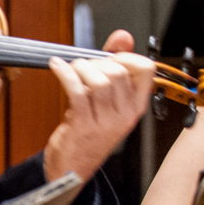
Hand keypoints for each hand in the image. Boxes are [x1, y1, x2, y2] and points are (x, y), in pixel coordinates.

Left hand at [43, 30, 154, 181]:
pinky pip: (77, 90)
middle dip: (96, 61)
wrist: (72, 168)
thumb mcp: (108, 100)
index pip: (146, 69)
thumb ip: (116, 64)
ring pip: (99, 80)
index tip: (110, 57)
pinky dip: (65, 73)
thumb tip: (123, 36)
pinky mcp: (84, 124)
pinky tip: (57, 67)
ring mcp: (107, 121)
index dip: (126, 56)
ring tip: (71, 69)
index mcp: (136, 106)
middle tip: (84, 66)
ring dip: (80, 67)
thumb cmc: (90, 131)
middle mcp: (126, 114)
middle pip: (118, 71)